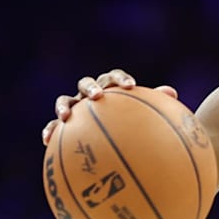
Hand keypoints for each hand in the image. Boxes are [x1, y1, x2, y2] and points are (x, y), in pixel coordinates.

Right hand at [41, 69, 177, 145]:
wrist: (114, 137)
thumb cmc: (133, 127)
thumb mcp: (145, 119)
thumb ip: (155, 105)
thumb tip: (172, 92)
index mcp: (111, 90)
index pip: (114, 78)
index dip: (121, 79)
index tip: (130, 86)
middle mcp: (91, 96)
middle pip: (87, 84)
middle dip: (91, 88)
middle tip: (98, 96)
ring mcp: (76, 108)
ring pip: (65, 101)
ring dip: (63, 105)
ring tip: (66, 115)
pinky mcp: (64, 125)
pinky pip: (54, 126)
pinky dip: (49, 130)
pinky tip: (46, 140)